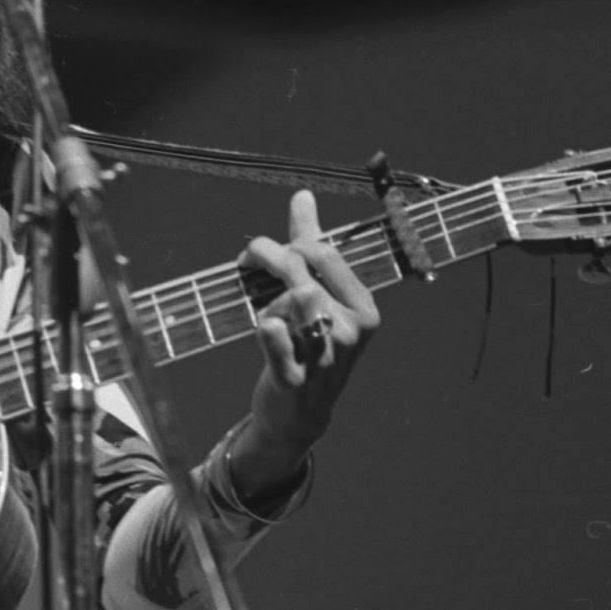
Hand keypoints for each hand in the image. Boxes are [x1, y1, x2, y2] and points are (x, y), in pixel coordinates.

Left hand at [233, 190, 378, 498]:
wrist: (300, 414)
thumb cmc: (309, 345)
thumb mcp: (320, 297)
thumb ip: (311, 244)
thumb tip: (303, 195)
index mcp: (364, 308)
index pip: (325, 253)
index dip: (289, 242)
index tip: (265, 252)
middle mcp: (352, 331)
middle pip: (304, 271)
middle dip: (269, 257)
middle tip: (246, 262)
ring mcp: (325, 356)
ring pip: (291, 300)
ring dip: (266, 298)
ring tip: (260, 307)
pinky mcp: (295, 379)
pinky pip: (278, 343)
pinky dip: (269, 330)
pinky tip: (266, 326)